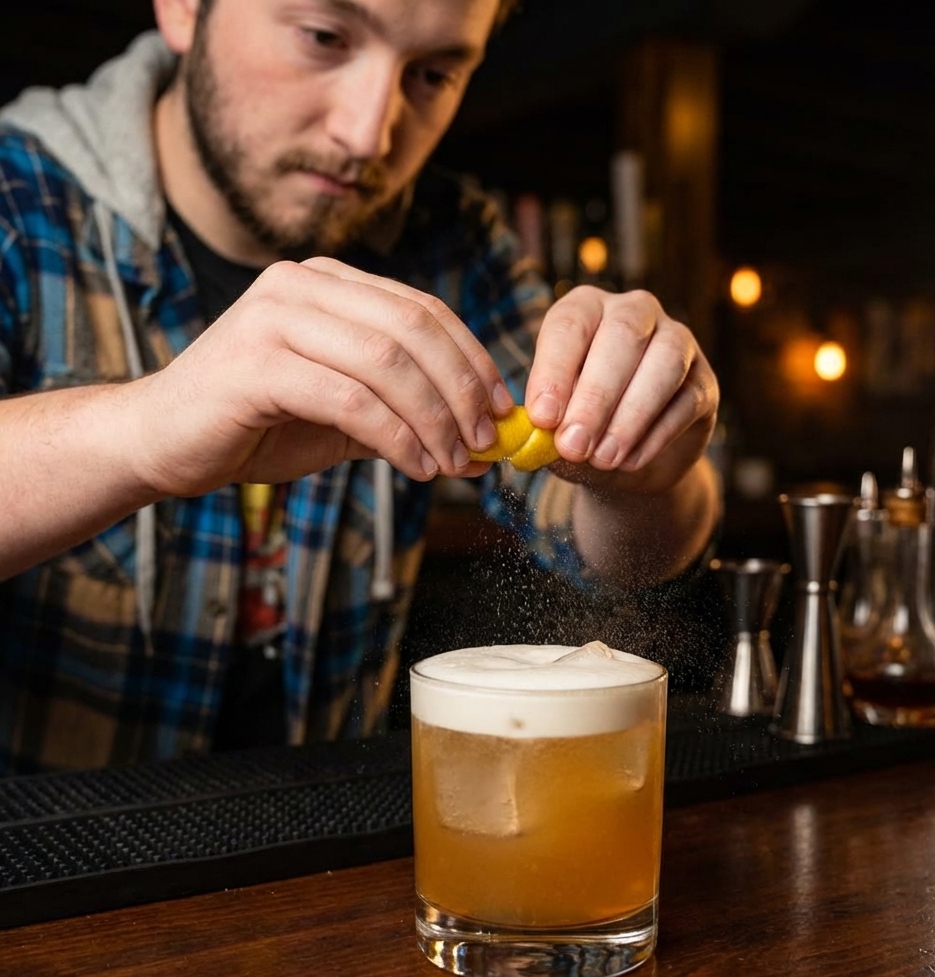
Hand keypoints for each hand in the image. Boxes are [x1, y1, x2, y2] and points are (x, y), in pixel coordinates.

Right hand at [127, 258, 509, 495]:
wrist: (163, 441)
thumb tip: (480, 444)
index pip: (424, 309)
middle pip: (415, 328)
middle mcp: (301, 283)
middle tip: (486, 441)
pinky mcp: (255, 362)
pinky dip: (396, 436)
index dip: (472, 359)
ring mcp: (274, 315)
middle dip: (462, 389)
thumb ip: (406, 415)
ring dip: (435, 419)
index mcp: (328, 282)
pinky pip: (351, 398)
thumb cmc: (257, 425)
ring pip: (388, 362)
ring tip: (454, 462)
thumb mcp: (346, 414)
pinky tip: (415, 467)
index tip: (502, 409)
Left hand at [524, 286, 718, 495]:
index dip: (554, 370)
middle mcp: (634, 312)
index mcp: (585, 309)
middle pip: (622, 337)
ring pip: (663, 364)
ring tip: (604, 459)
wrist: (627, 461)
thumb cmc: (580, 430)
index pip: (570, 325)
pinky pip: (687, 401)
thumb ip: (542, 429)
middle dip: (595, 396)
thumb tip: (531, 435)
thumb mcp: (552, 430)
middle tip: (574, 445)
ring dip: (630, 416)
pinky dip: (657, 435)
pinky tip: (630, 462)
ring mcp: (677, 342)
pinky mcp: (705, 382)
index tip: (543, 417)